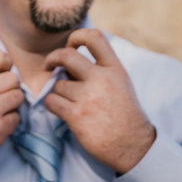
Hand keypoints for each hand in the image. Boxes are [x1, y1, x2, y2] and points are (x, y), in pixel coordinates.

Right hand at [0, 49, 23, 181]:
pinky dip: (10, 121)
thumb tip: (8, 66)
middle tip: (1, 97)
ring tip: (0, 110)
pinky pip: (17, 117)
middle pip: (13, 78)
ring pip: (18, 96)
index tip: (2, 73)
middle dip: (10, 87)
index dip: (6, 63)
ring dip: (13, 104)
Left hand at [44, 29, 155, 173]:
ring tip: (69, 102)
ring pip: (57, 84)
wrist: (133, 146)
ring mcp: (88, 97)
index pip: (94, 37)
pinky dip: (52, 105)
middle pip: (66, 55)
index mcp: (114, 69)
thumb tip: (72, 61)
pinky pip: (51, 102)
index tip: (69, 45)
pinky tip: (62, 111)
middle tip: (49, 66)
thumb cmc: (124, 116)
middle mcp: (101, 79)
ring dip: (58, 92)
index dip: (76, 36)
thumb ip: (101, 70)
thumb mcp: (121, 84)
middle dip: (52, 58)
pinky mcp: (77, 115)